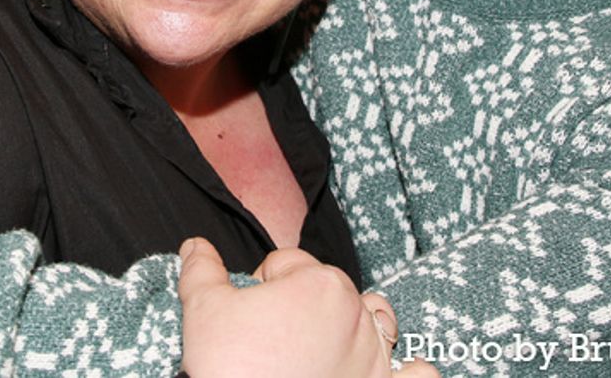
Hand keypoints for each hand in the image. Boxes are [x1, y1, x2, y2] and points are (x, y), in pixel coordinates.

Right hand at [178, 239, 437, 377]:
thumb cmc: (231, 369)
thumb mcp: (203, 313)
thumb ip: (201, 271)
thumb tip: (194, 246)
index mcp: (318, 283)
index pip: (285, 265)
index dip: (261, 286)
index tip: (247, 314)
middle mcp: (356, 312)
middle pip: (327, 288)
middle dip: (300, 303)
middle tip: (269, 337)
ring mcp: (376, 355)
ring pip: (377, 319)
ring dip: (362, 323)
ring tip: (330, 342)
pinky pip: (416, 376)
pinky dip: (413, 374)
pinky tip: (404, 373)